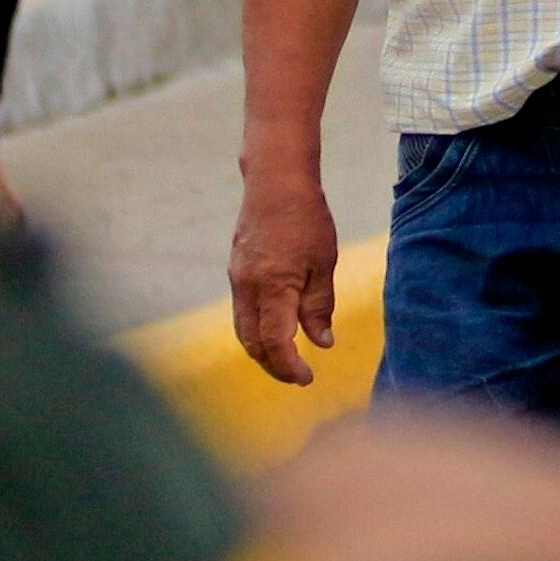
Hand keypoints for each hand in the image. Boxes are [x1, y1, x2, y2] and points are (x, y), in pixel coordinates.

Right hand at [229, 172, 341, 384]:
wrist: (275, 182)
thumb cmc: (306, 219)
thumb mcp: (323, 263)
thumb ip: (319, 306)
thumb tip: (322, 343)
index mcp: (273, 287)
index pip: (276, 342)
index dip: (289, 367)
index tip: (307, 378)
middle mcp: (248, 287)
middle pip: (253, 343)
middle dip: (273, 365)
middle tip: (297, 375)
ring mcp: (238, 279)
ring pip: (243, 329)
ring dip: (262, 350)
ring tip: (287, 358)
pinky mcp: (236, 270)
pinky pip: (241, 311)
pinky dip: (256, 328)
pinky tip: (276, 327)